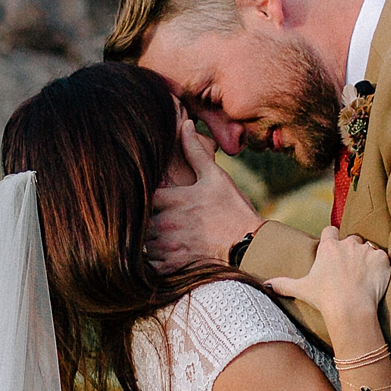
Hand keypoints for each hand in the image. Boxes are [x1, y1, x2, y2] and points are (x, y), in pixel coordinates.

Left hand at [147, 118, 261, 270]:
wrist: (250, 246)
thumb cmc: (233, 210)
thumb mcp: (216, 177)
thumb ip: (195, 152)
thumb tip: (185, 124)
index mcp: (173, 199)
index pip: (141, 194)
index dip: (142, 194)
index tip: (149, 195)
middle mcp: (166, 223)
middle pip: (139, 219)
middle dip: (145, 218)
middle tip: (154, 216)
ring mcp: (168, 246)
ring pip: (143, 242)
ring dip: (149, 239)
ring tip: (162, 234)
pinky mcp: (172, 266)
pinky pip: (151, 264)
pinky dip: (154, 259)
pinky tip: (167, 252)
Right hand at [265, 227, 390, 325]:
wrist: (350, 309)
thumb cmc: (325, 299)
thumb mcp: (301, 289)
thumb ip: (283, 284)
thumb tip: (265, 285)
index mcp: (329, 246)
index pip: (331, 231)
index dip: (333, 239)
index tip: (333, 250)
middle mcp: (348, 243)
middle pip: (351, 239)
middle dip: (351, 251)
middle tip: (350, 269)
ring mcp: (366, 250)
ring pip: (368, 248)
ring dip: (367, 258)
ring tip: (363, 276)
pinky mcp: (381, 258)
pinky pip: (382, 258)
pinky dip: (380, 266)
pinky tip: (375, 279)